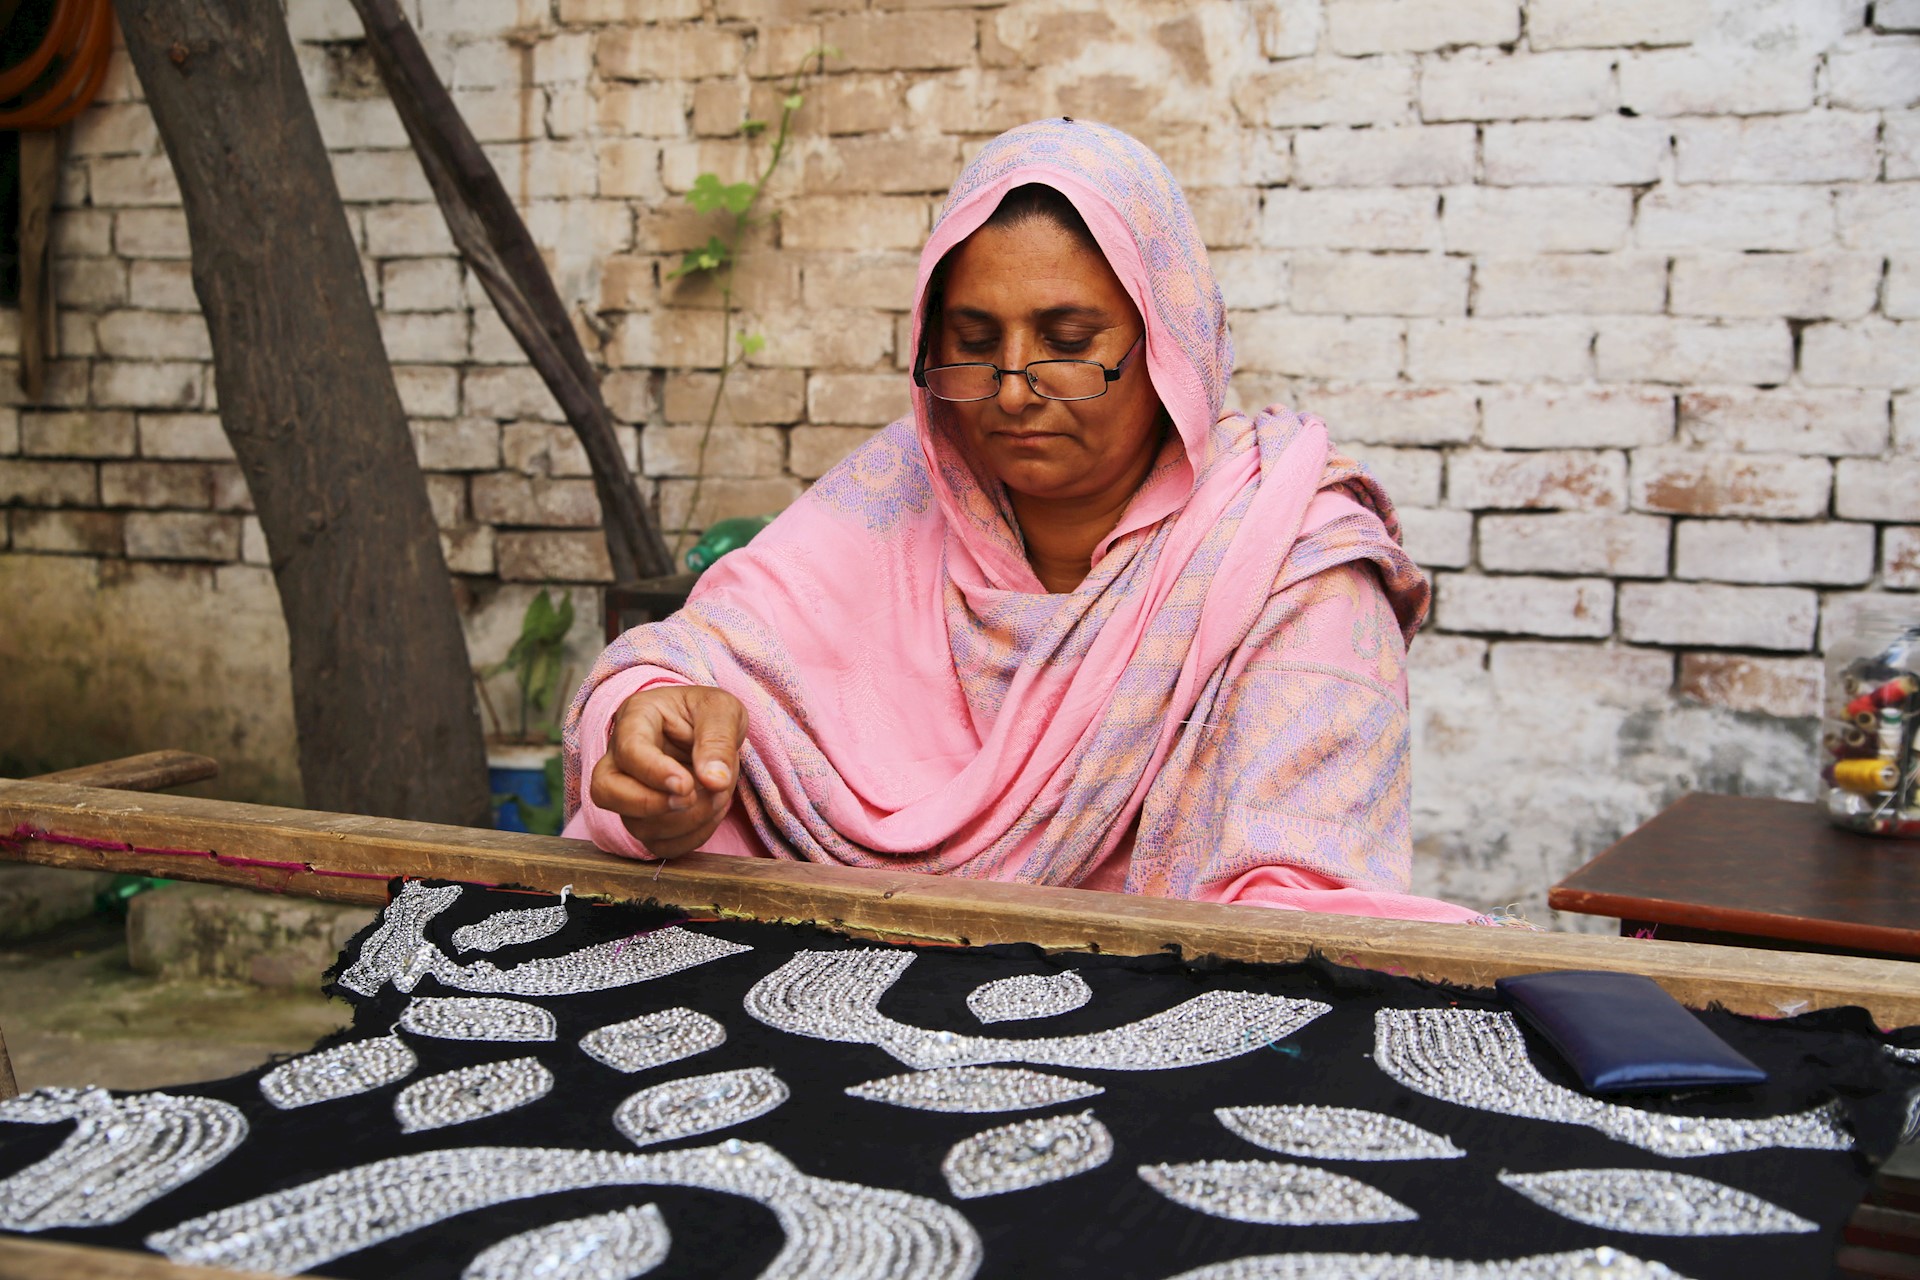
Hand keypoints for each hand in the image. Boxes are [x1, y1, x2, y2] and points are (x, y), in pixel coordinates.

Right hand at [589, 685, 745, 858]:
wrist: (712, 730)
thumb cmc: (709, 713)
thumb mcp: (723, 711)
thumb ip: (719, 740)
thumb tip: (714, 781)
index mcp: (636, 718)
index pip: (627, 751)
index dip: (654, 773)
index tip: (687, 785)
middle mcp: (622, 757)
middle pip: (605, 791)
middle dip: (650, 804)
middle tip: (691, 796)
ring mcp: (629, 791)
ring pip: (635, 824)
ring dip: (684, 821)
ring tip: (718, 796)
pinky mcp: (646, 819)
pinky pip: (657, 844)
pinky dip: (690, 838)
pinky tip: (712, 812)